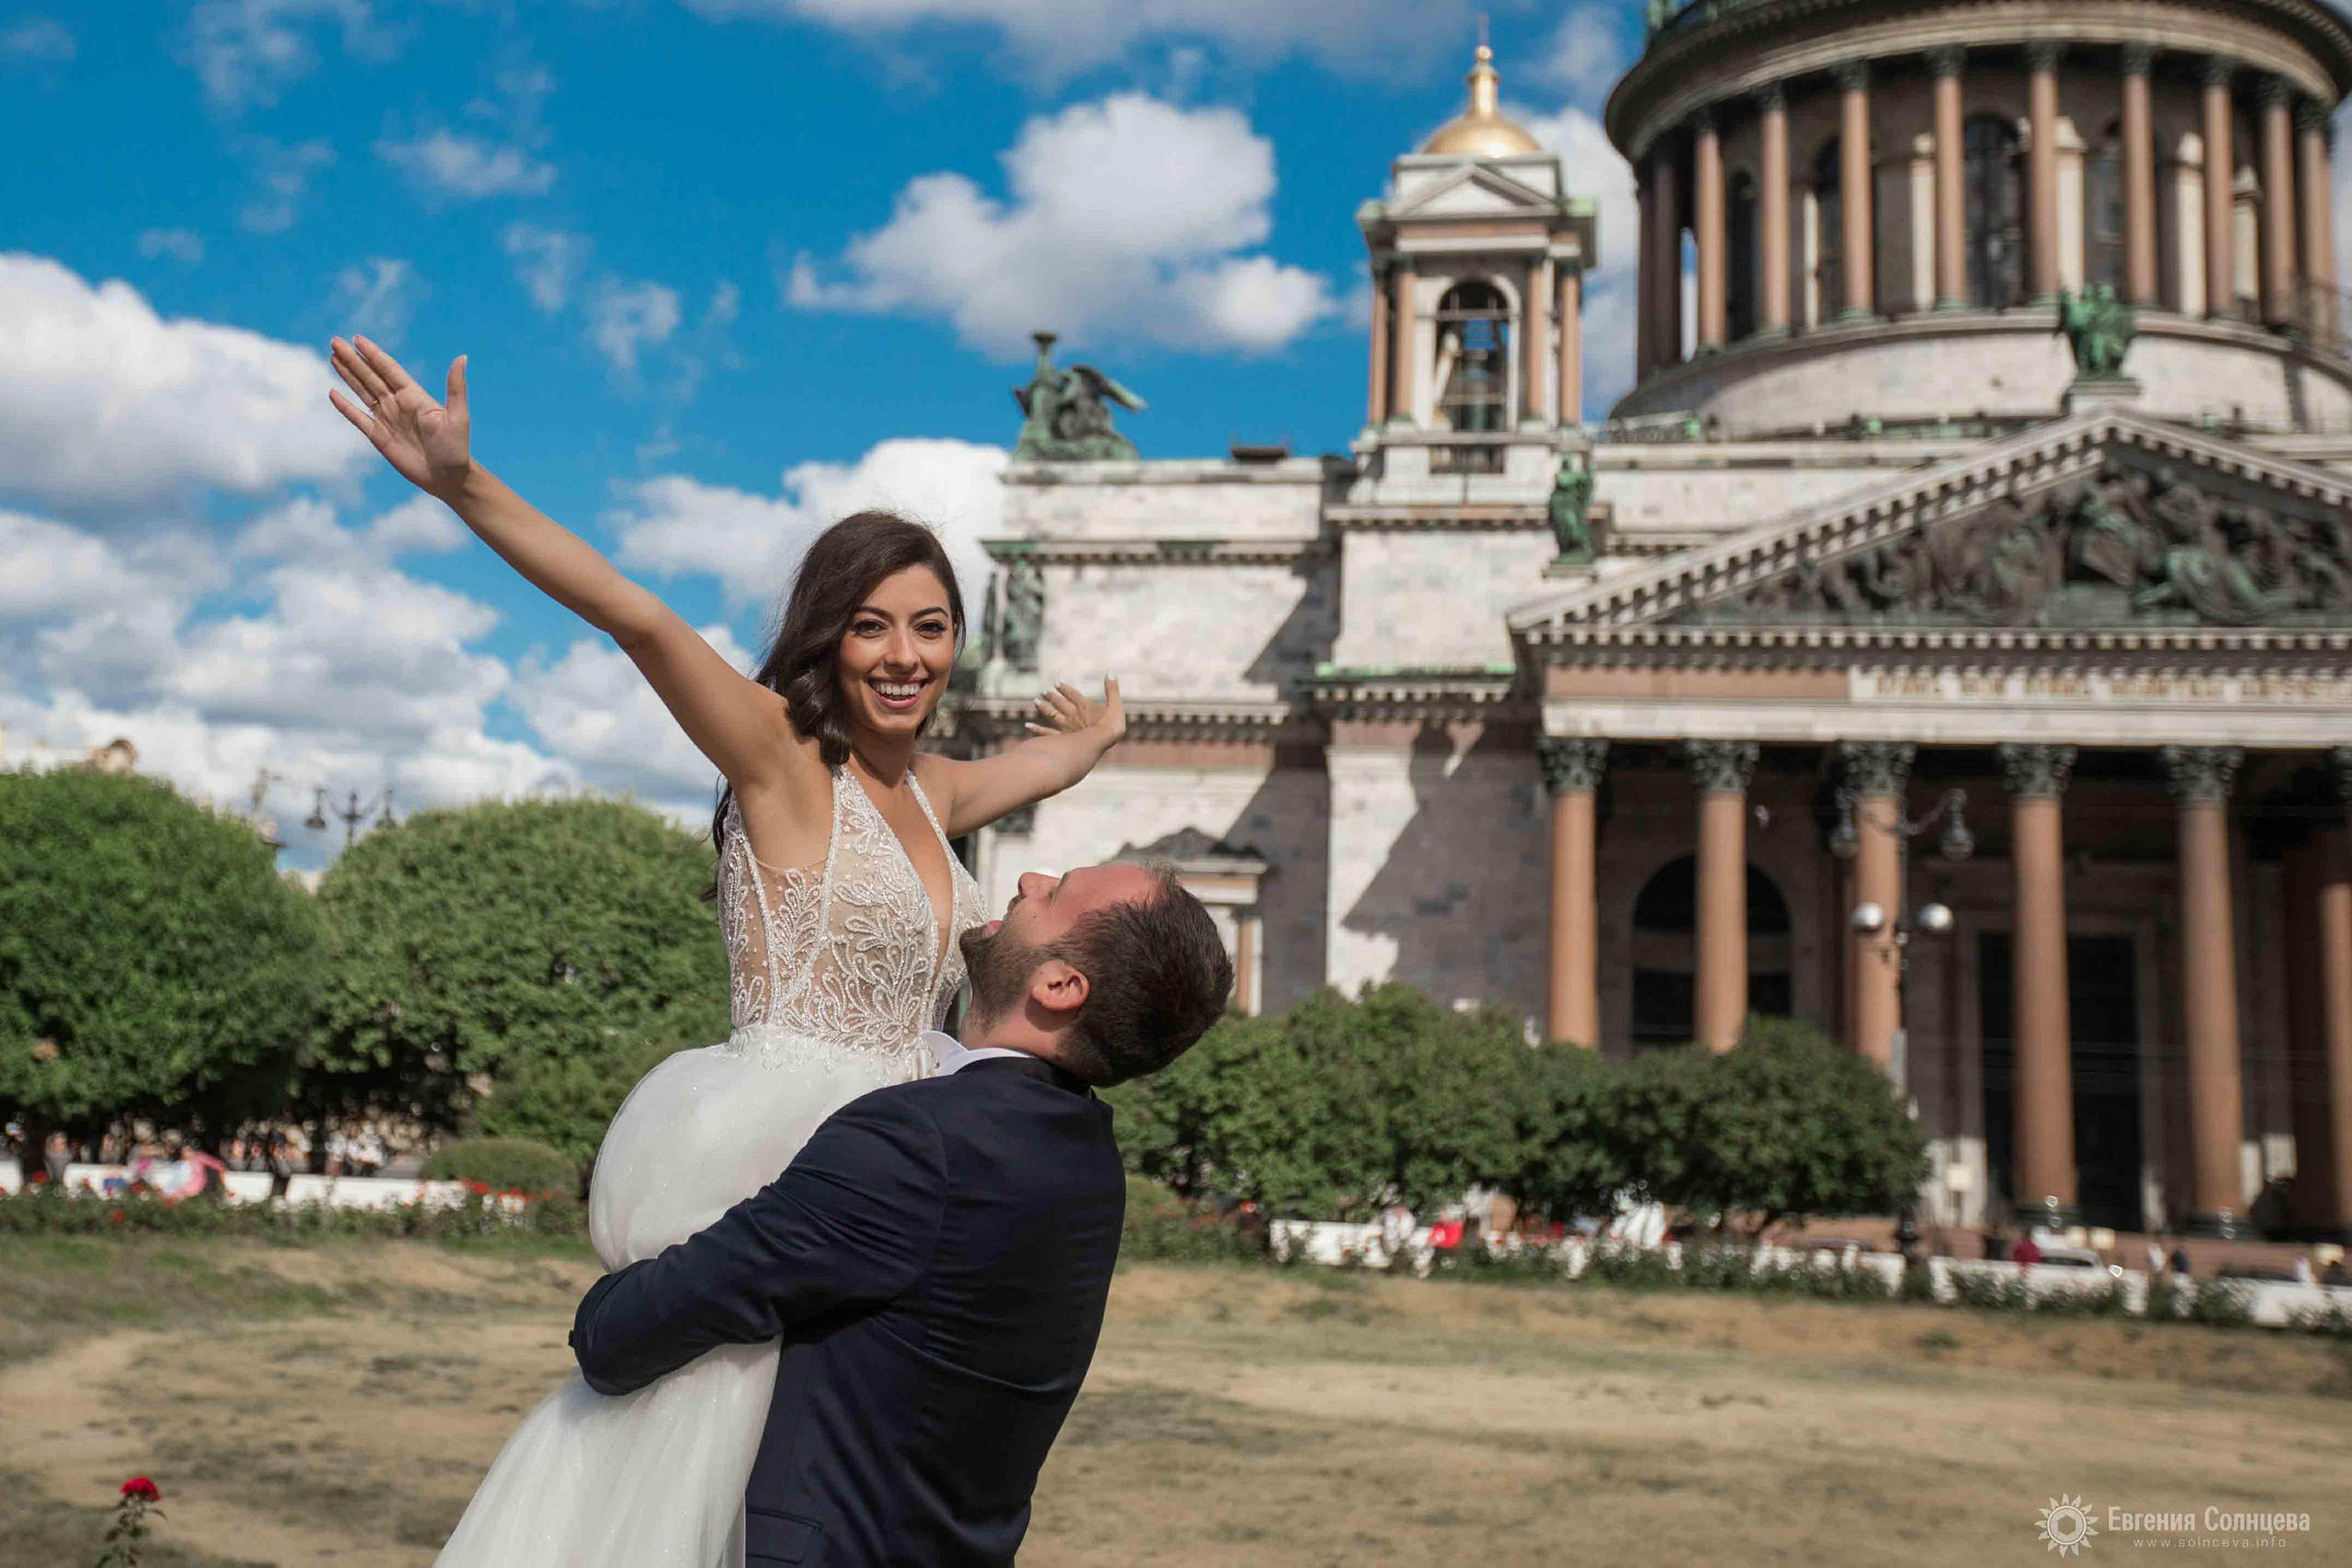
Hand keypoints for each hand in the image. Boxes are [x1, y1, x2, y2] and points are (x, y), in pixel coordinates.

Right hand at [327, 335, 471, 498]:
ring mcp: (387, 419)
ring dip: (348, 374)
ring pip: (362, 391)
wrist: (448, 478)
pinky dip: (345, 406)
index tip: (357, 338)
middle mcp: (398, 404)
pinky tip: (333, 393)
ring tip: (333, 356)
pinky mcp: (379, 437)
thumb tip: (462, 356)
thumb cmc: (456, 448)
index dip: (373, 354)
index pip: (389, 369)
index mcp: (414, 396)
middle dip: (353, 359)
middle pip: (371, 376)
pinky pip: (358, 418)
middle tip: (335, 341)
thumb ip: (456, 387)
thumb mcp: (458, 416)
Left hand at [1026, 677, 1124, 751]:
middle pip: (1060, 703)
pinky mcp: (1061, 738)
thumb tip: (1111, 672)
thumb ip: (1112, 689)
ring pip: (1051, 715)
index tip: (1057, 684)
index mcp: (1085, 705)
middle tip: (1043, 692)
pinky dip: (1036, 729)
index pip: (1073, 694)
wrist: (1100, 742)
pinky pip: (1046, 733)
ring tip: (1035, 702)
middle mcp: (1072, 714)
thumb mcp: (1116, 705)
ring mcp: (1065, 726)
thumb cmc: (1111, 725)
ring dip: (1043, 708)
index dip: (1065, 689)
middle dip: (1052, 697)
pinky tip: (1028, 726)